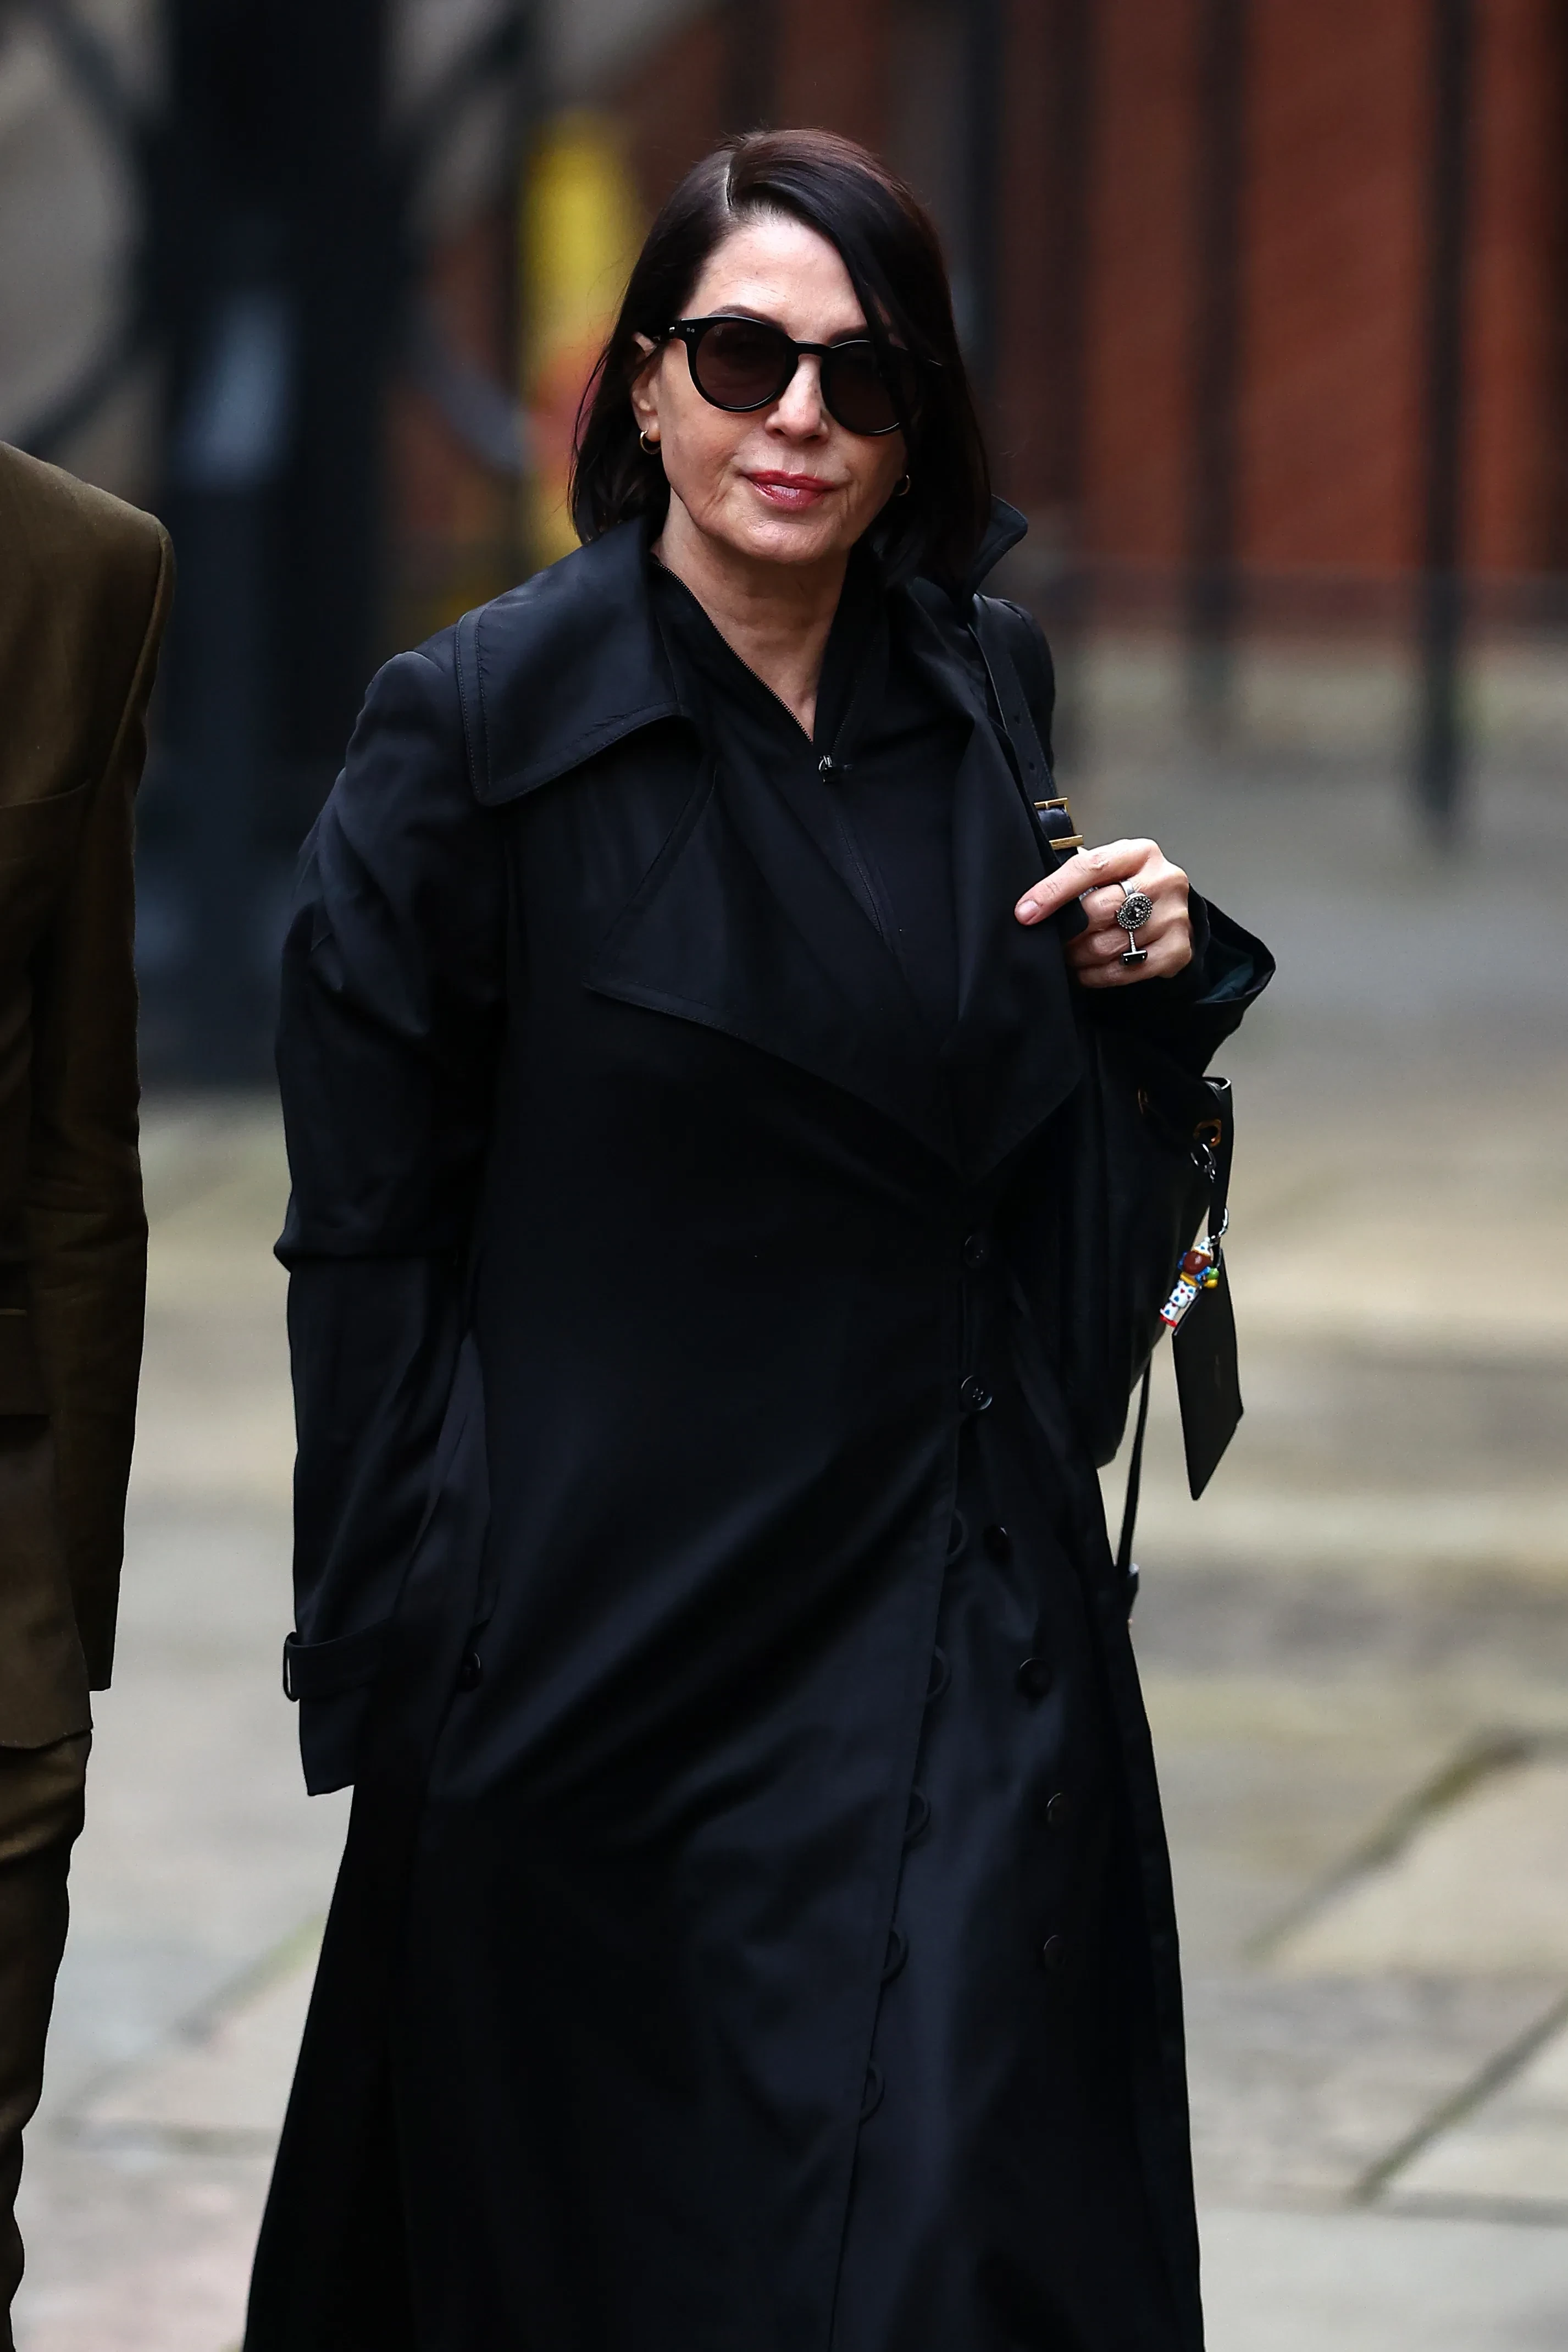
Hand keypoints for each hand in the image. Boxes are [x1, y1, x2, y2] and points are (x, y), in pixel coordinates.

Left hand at [1014, 837, 1190, 988]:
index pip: (1090, 867)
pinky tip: (1087, 970)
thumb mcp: (1111, 871)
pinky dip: (1097, 975)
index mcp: (1140, 853)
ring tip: (1070, 954)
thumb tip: (1031, 903)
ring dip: (1079, 956)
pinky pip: (1123, 970)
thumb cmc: (1134, 890)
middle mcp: (1162, 880)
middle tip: (1054, 940)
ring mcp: (1173, 917)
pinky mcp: (1177, 949)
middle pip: (1099, 910)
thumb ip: (1080, 877)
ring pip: (1108, 945)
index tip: (1025, 912)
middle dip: (1067, 931)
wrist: (1172, 914)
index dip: (1052, 892)